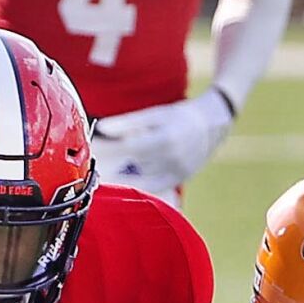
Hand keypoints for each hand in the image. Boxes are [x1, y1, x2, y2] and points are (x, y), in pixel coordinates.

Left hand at [93, 88, 233, 192]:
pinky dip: (138, 183)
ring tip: (121, 162)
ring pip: (141, 177)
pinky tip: (126, 179)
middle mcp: (172, 160)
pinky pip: (152, 187)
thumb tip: (101, 128)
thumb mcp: (154, 115)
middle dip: (113, 163)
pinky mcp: (178, 182)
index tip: (90, 153)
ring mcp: (177, 174)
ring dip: (127, 171)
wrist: (213, 126)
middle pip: (132, 166)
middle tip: (95, 161)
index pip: (127, 148)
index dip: (107, 151)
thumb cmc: (179, 117)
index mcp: (165, 139)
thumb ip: (127, 123)